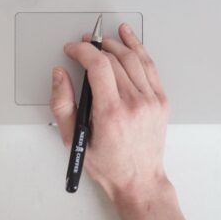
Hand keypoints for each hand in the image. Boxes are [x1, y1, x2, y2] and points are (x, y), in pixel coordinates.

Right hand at [50, 22, 170, 205]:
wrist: (139, 181)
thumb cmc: (108, 165)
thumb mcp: (74, 140)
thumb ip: (62, 104)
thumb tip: (59, 75)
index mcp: (111, 112)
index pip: (97, 66)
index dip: (82, 51)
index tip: (72, 49)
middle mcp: (134, 103)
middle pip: (114, 59)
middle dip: (95, 47)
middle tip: (83, 45)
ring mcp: (151, 100)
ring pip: (133, 58)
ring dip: (116, 43)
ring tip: (103, 39)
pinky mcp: (161, 100)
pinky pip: (149, 66)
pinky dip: (138, 49)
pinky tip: (129, 38)